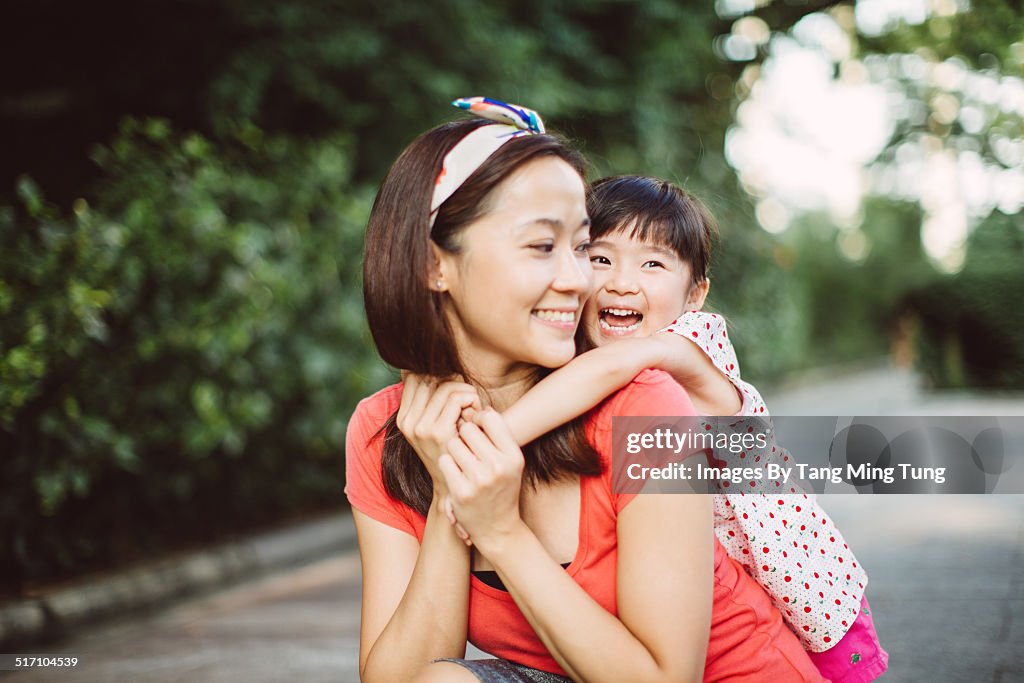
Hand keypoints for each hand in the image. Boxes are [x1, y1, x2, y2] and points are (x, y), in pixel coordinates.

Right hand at [397, 374, 481, 496]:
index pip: (415, 376)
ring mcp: (421, 428)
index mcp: (403, 418)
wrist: (454, 486)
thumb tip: (413, 367)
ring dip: (465, 391)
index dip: (438, 376)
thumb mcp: (434, 424)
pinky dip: (472, 400)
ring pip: (446, 385)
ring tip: (472, 408)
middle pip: (431, 377)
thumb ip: (428, 399)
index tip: (452, 392)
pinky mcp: (438, 432)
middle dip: (453, 382)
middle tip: (467, 400)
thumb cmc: (451, 449)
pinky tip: (476, 414)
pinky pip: (458, 398)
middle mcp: (408, 422)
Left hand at [437, 408, 525, 553]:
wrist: (498, 527)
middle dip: (465, 435)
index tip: (478, 427)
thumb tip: (470, 407)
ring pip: (454, 443)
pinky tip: (456, 474)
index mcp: (513, 455)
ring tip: (464, 462)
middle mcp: (498, 466)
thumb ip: (495, 434)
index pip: (490, 417)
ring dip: (454, 449)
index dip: (480, 418)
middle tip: (469, 448)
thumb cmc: (502, 486)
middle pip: (469, 428)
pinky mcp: (461, 491)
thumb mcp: (509, 460)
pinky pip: (445, 461)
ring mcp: (479, 479)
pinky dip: (447, 464)